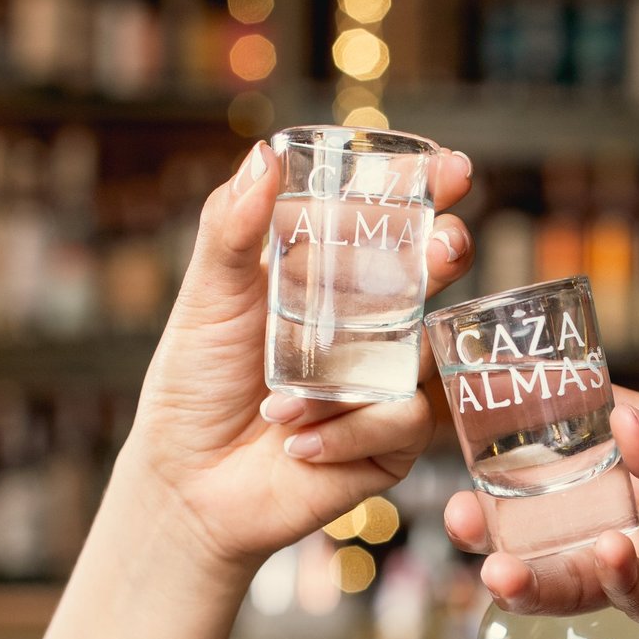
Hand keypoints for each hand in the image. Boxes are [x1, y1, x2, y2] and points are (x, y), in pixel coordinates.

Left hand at [126, 141, 473, 570]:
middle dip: (446, 256)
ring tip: (279, 402)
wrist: (187, 484)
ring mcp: (387, 384)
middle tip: (442, 248)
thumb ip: (232, 229)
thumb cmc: (195, 385)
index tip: (451, 171)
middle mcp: (371, 327)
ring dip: (355, 374)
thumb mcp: (208, 299)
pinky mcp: (392, 443)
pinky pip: (402, 420)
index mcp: (333, 281)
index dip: (427, 195)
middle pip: (433, 279)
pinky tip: (296, 443)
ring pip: (421, 353)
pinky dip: (346, 429)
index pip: (391, 227)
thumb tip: (263, 154)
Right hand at [443, 391, 638, 638]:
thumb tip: (621, 422)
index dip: (520, 431)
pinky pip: (635, 597)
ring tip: (494, 565)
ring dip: (532, 566)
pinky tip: (606, 558)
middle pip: (554, 511)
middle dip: (500, 516)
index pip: (575, 432)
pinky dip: (615, 582)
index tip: (464, 422)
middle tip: (456, 516)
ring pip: (576, 565)